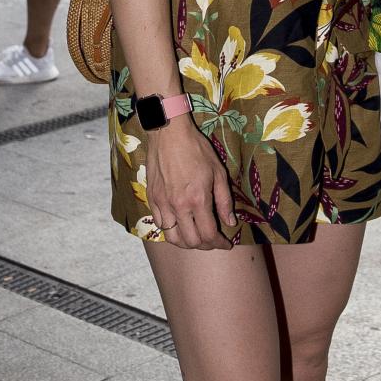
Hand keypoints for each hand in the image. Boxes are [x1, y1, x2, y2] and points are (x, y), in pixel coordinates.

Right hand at [147, 118, 236, 250]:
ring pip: (173, 238)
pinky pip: (160, 225)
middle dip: (205, 246)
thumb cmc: (196, 150)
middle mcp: (178, 206)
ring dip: (186, 242)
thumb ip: (224, 201)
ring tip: (196, 237)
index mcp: (197, 200)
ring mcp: (162, 204)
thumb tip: (229, 222)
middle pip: (191, 241)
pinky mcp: (151, 199)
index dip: (219, 244)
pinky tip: (180, 225)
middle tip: (213, 241)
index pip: (209, 235)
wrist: (168, 134)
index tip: (225, 244)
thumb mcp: (218, 172)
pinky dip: (171, 231)